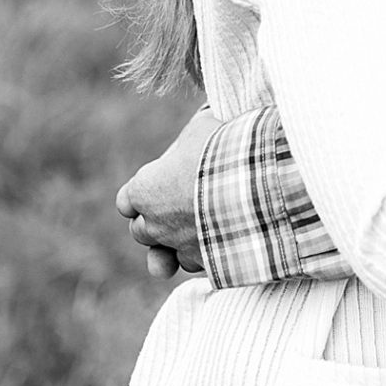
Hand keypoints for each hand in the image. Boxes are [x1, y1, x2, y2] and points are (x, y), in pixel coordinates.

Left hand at [116, 104, 219, 279]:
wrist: (259, 183)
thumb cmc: (225, 148)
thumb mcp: (205, 124)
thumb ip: (194, 133)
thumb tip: (204, 120)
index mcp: (144, 190)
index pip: (126, 202)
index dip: (142, 194)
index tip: (160, 185)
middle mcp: (156, 225)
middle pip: (142, 232)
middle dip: (158, 222)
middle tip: (184, 203)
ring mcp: (182, 248)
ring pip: (171, 256)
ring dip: (182, 244)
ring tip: (205, 227)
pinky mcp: (210, 265)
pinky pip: (202, 266)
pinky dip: (210, 256)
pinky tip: (227, 239)